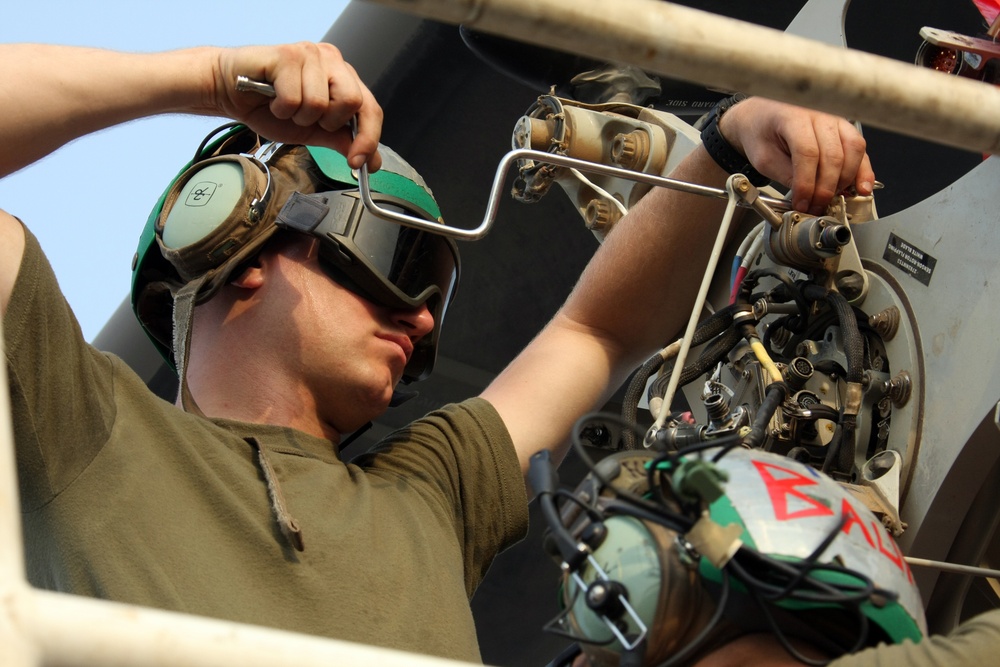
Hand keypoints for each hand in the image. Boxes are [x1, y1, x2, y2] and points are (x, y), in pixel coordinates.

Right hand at [212, 42, 382, 170]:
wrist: (229, 91)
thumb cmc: (270, 106)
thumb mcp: (314, 132)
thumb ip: (343, 141)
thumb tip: (371, 162)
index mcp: (344, 77)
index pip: (370, 108)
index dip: (368, 138)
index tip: (358, 162)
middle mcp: (332, 60)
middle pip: (352, 102)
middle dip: (327, 123)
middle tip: (306, 118)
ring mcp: (311, 54)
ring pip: (320, 103)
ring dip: (298, 116)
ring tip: (285, 106)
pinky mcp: (288, 54)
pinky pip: (294, 99)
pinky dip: (281, 108)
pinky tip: (272, 98)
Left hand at [718, 97, 873, 214]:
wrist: (761, 114)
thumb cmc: (760, 131)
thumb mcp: (763, 157)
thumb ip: (786, 174)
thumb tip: (808, 195)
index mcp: (793, 117)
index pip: (807, 154)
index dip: (807, 184)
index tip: (802, 203)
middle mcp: (818, 113)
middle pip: (833, 154)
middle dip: (826, 188)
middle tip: (816, 206)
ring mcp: (834, 118)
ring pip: (853, 150)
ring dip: (846, 180)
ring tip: (835, 199)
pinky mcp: (843, 126)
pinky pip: (858, 147)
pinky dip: (862, 170)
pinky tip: (860, 187)